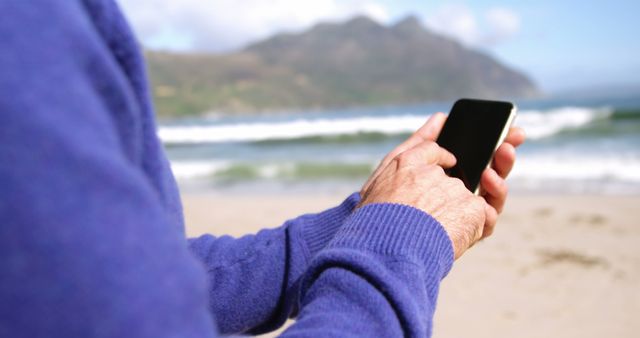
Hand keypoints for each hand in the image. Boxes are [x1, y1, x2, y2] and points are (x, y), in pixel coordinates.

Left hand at [360, 113, 525, 256]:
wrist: (382, 235)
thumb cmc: (386, 198)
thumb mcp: (400, 162)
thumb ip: (423, 141)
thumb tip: (441, 118)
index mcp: (448, 177)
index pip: (477, 158)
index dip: (494, 141)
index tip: (508, 127)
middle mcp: (460, 196)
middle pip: (490, 172)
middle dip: (503, 152)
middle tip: (514, 135)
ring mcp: (467, 215)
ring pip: (494, 191)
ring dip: (502, 170)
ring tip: (501, 153)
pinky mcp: (471, 231)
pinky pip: (490, 213)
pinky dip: (495, 194)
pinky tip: (488, 178)